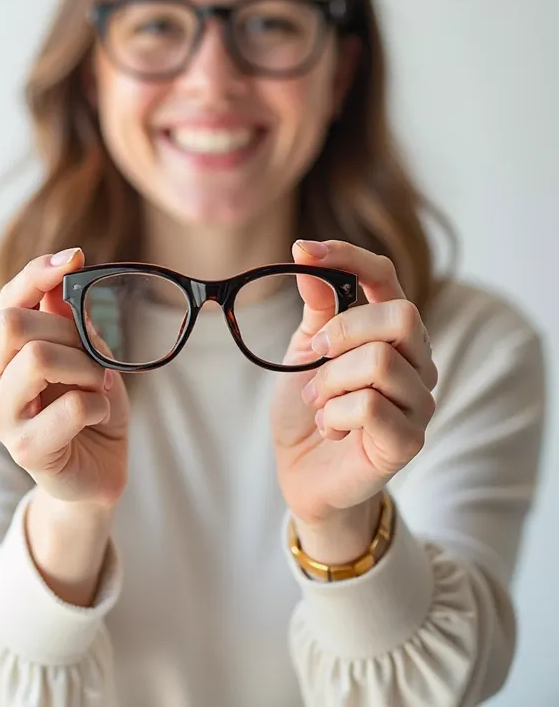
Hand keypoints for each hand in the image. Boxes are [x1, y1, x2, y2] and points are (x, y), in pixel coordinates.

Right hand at [0, 248, 129, 507]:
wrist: (97, 468)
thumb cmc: (90, 404)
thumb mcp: (88, 352)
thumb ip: (71, 317)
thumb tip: (65, 269)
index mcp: (2, 350)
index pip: (8, 298)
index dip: (37, 273)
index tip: (74, 258)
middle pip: (12, 324)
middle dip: (67, 331)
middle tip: (95, 357)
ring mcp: (0, 416)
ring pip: (38, 359)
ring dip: (87, 368)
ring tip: (99, 386)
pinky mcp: (23, 450)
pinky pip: (72, 406)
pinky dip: (100, 405)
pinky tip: (98, 417)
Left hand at [270, 240, 436, 530]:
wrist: (303, 473)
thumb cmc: (309, 408)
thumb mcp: (305, 350)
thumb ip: (316, 309)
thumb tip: (306, 259)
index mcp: (391, 331)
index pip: (385, 275)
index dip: (348, 256)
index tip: (302, 249)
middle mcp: (417, 360)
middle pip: (400, 315)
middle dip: (343, 331)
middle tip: (312, 355)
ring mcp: (419, 401)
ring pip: (380, 363)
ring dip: (330, 382)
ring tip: (318, 403)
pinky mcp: (409, 439)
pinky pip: (371, 407)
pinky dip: (334, 415)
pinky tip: (330, 429)